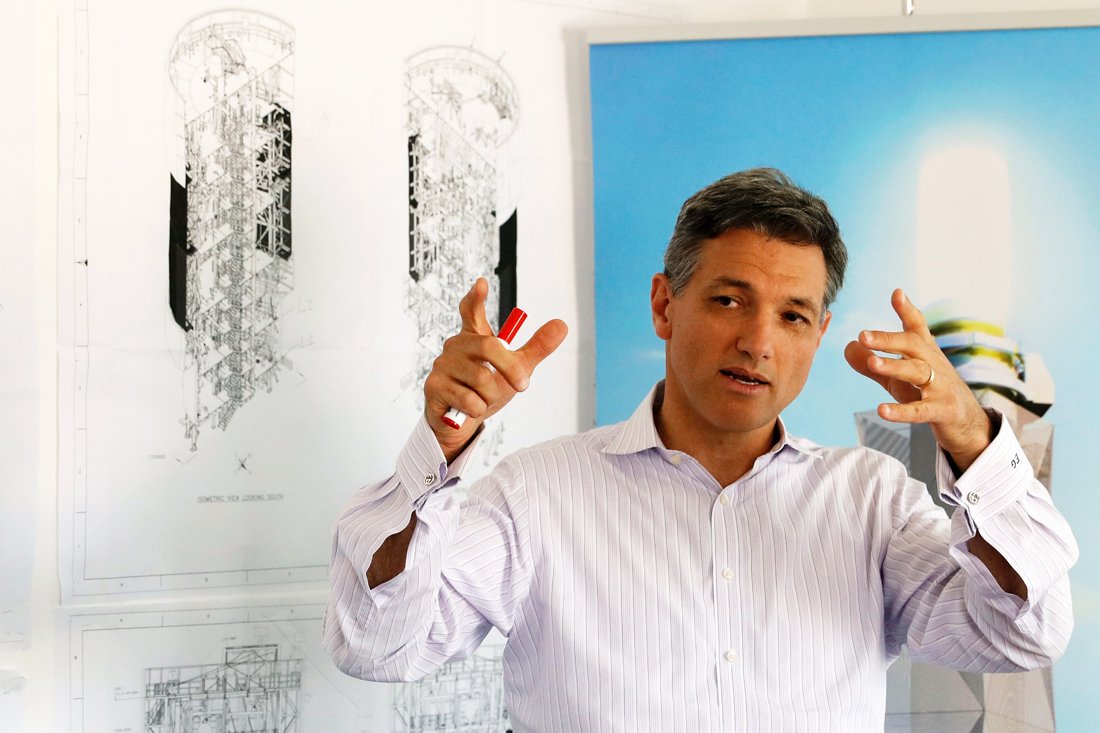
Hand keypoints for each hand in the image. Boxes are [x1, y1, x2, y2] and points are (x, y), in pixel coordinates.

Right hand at [423, 278, 567, 461]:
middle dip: (511, 369)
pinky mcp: (435, 386)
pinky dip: (478, 409)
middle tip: (522, 385)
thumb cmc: (486, 390)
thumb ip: (536, 348)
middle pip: (490, 347)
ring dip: (492, 397)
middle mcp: (456, 345)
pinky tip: (468, 409)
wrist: (462, 422)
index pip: (472, 311)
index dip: (476, 298)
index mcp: (475, 337)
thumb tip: (562, 325)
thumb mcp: (516, 368)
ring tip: (483, 399)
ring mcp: (443, 365)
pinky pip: (469, 400)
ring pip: (482, 379)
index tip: (482, 283)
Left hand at [844, 288, 991, 471]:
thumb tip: (848, 347)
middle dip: (889, 339)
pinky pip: (921, 410)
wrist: (967, 423)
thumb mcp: (898, 378)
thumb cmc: (929, 394)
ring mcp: (941, 387)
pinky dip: (902, 411)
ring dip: (894, 366)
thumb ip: (872, 364)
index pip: (917, 328)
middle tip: (862, 335)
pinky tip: (882, 410)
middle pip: (913, 346)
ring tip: (872, 363)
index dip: (908, 311)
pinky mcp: (944, 411)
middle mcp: (934, 365)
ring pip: (917, 372)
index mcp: (924, 353)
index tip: (896, 293)